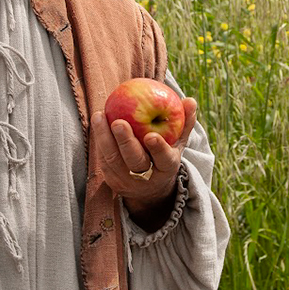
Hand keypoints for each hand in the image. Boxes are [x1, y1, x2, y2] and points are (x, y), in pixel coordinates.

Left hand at [92, 98, 197, 230]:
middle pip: (135, 161)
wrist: (148, 189)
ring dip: (104, 138)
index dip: (158, 149)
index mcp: (167, 168)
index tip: (151, 135)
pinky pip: (103, 159)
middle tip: (118, 122)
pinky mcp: (111, 179)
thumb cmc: (164, 156)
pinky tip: (97, 120)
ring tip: (99, 115)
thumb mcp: (178, 143)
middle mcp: (147, 178)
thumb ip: (185, 122)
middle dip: (126, 142)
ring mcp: (126, 180)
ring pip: (113, 160)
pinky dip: (100, 140)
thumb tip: (191, 100)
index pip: (164, 160)